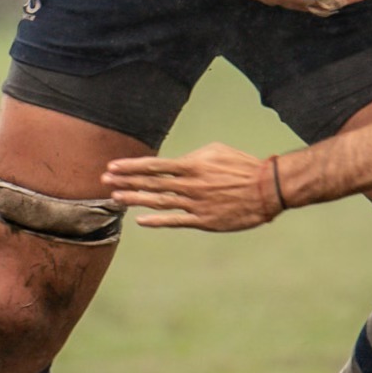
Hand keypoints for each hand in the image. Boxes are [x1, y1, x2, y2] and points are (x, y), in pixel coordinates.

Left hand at [105, 141, 275, 230]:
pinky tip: (141, 220)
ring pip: (159, 201)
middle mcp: (190, 184)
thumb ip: (194, 157)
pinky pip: (176, 221)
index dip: (131, 166)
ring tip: (116, 198)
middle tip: (104, 181)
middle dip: (126, 181)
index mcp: (193, 165)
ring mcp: (195, 203)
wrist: (267, 189)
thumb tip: (176, 164)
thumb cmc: (243, 166)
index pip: (155, 165)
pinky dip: (157, 221)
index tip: (112, 167)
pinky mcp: (203, 220)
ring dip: (135, 199)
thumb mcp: (218, 151)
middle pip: (151, 183)